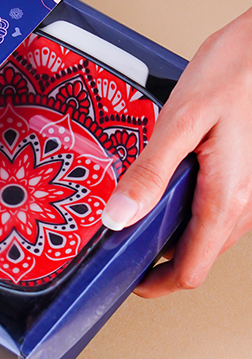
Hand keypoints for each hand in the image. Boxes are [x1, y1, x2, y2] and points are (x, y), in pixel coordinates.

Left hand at [101, 6, 251, 297]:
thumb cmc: (233, 75)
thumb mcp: (180, 121)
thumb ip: (150, 172)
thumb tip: (119, 217)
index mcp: (226, 198)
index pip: (192, 269)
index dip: (157, 284)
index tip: (126, 279)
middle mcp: (241, 202)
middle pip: (197, 256)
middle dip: (158, 262)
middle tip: (120, 249)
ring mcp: (244, 189)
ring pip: (204, 234)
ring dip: (170, 237)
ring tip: (131, 220)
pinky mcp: (240, 172)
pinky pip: (210, 208)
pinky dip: (182, 212)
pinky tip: (158, 190)